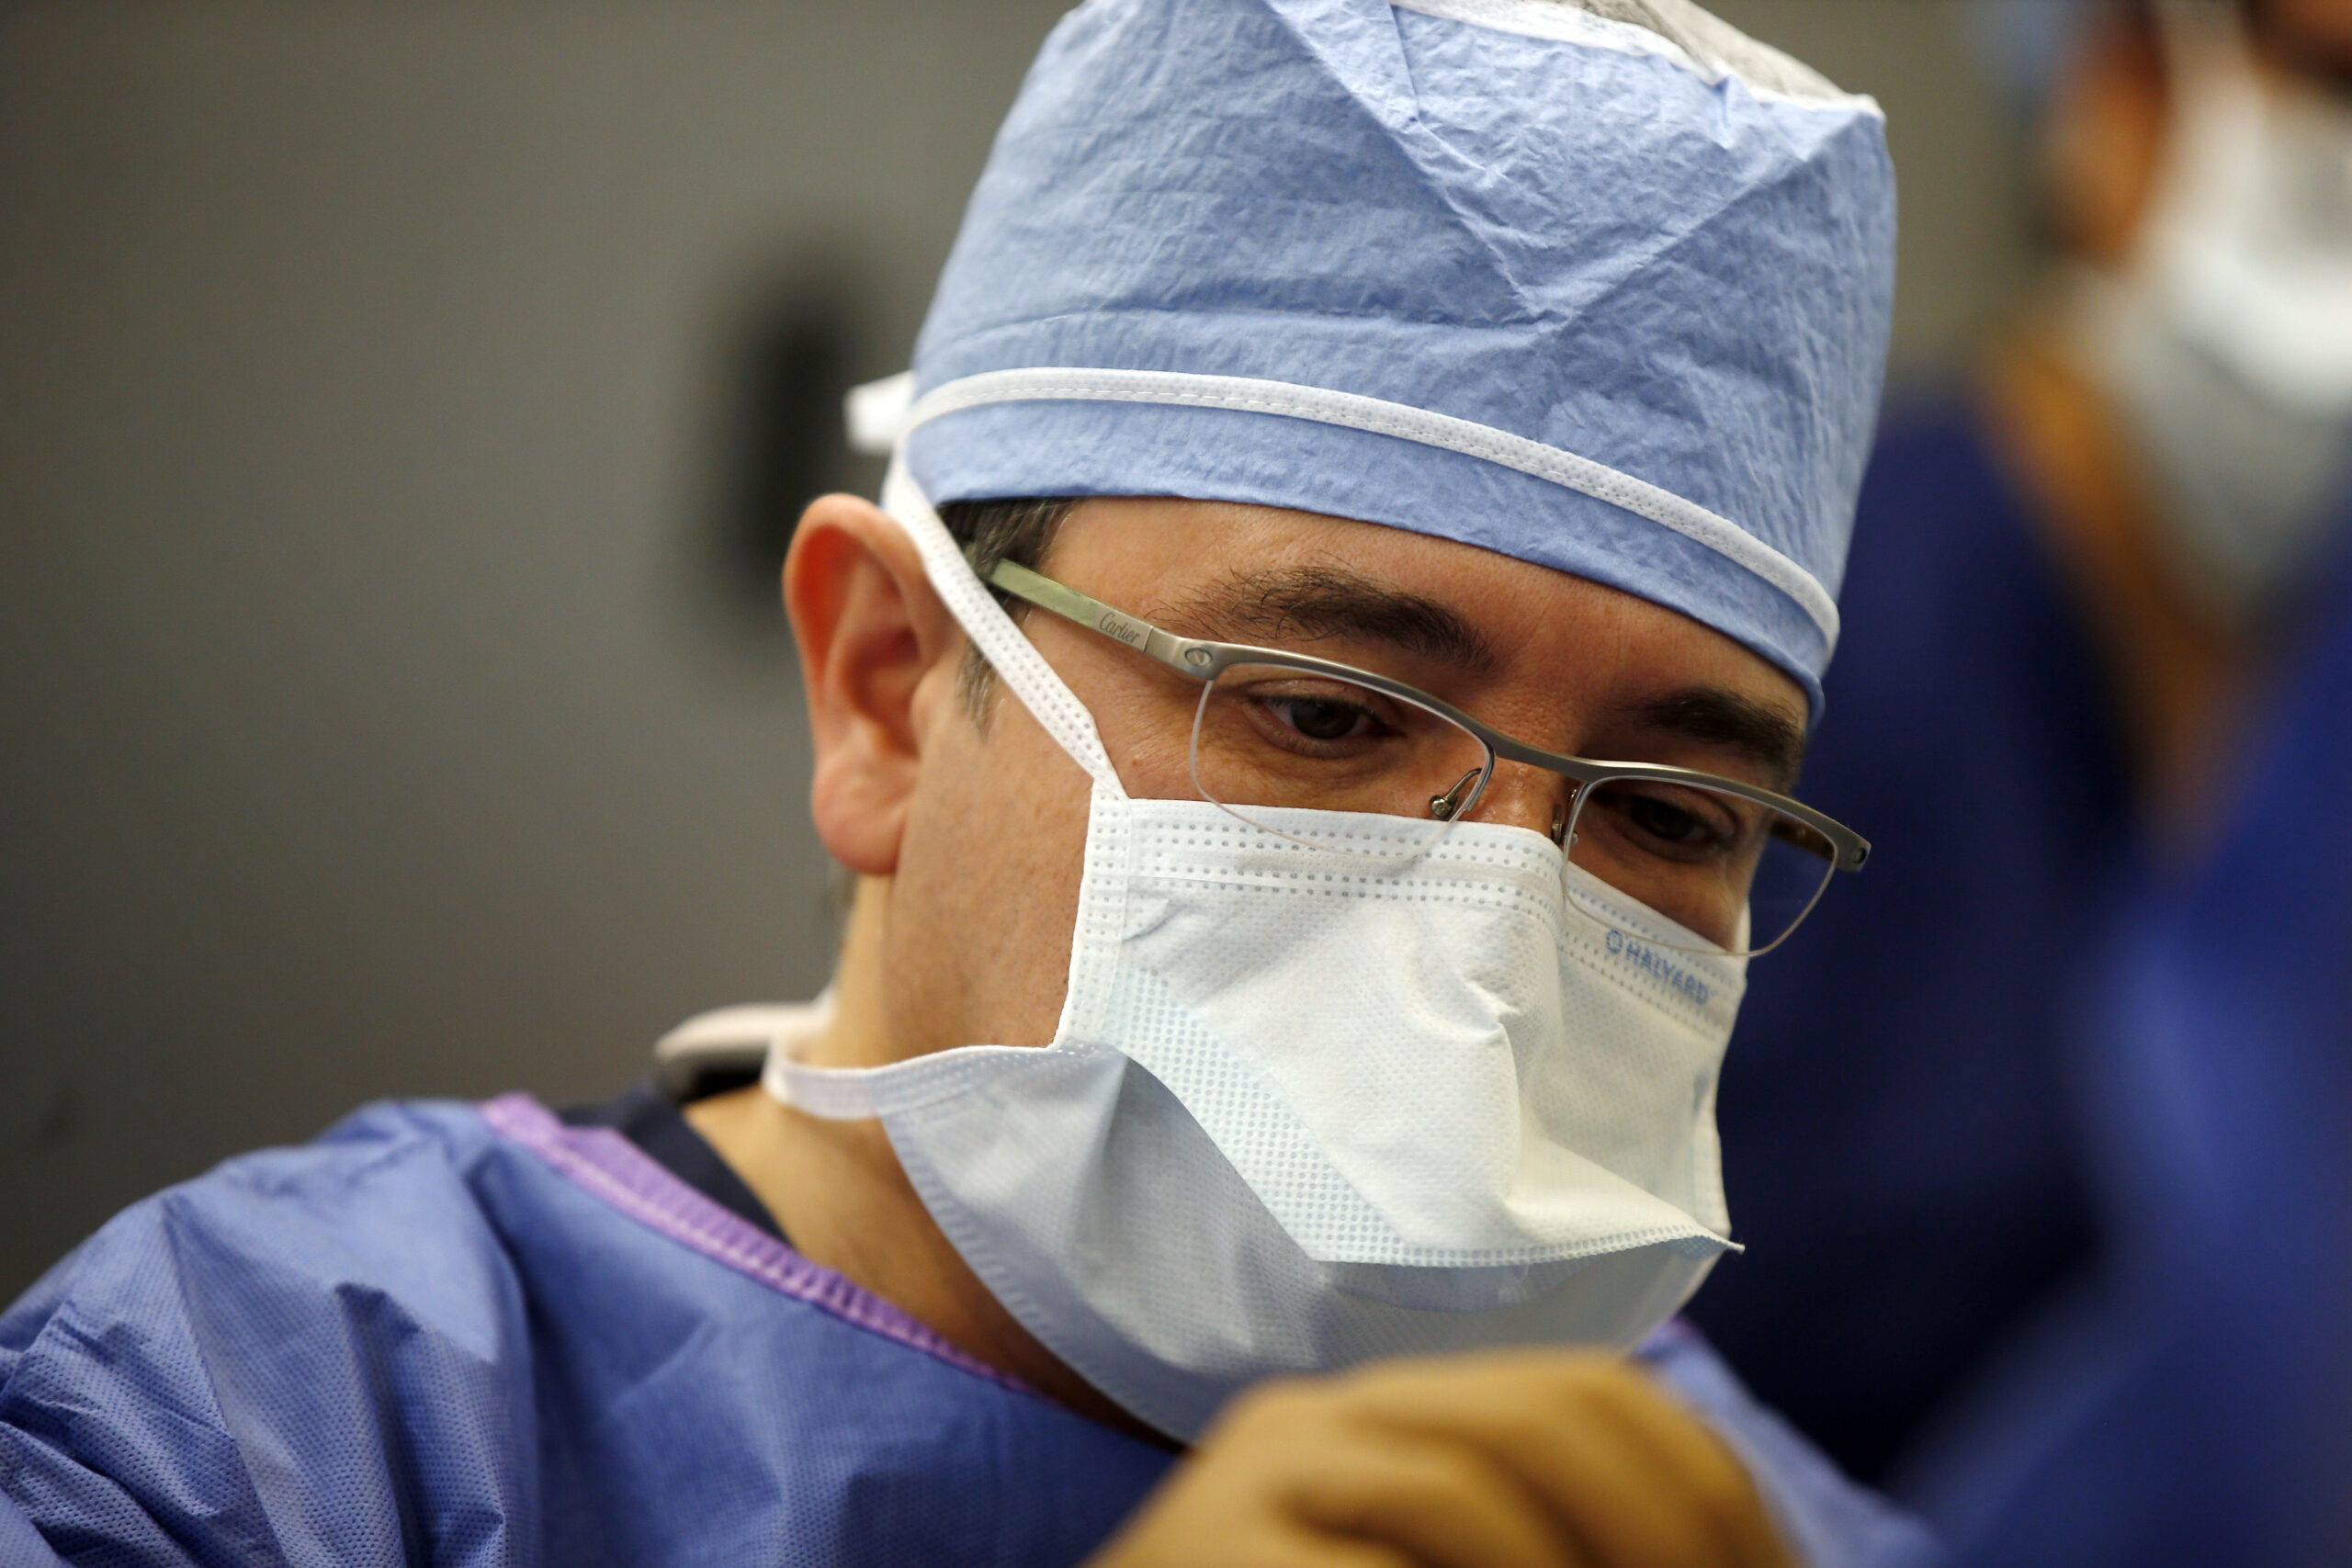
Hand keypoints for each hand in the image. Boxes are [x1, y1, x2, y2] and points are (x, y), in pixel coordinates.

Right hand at [1087, 1349, 1797, 1567]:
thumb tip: (1720, 1559)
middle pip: (1548, 1412)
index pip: (1596, 1389)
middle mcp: (1325, 1415)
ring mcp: (1258, 1474)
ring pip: (1463, 1485)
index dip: (1706, 1482)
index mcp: (1394, 1414)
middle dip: (1664, 1527)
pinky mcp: (1209, 1549)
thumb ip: (1517, 1536)